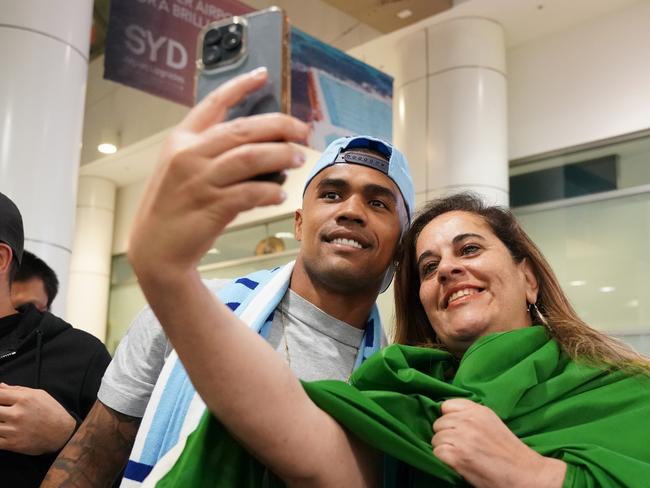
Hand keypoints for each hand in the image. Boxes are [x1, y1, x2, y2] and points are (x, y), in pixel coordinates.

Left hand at [0, 383, 75, 454]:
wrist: (63, 433)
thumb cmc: (52, 412)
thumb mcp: (39, 395)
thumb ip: (18, 390)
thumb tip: (0, 386)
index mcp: (25, 399)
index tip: (0, 400)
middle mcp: (18, 414)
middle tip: (2, 413)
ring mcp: (14, 430)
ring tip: (3, 421)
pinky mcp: (13, 444)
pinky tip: (2, 432)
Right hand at [128, 67, 309, 284]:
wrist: (155, 248)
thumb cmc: (174, 206)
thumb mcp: (182, 169)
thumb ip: (212, 152)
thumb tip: (263, 143)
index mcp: (181, 140)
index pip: (213, 103)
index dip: (240, 86)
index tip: (262, 74)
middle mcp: (189, 155)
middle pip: (242, 129)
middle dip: (278, 125)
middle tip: (302, 130)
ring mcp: (199, 181)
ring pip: (251, 157)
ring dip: (281, 155)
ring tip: (299, 158)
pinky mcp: (212, 207)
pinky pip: (250, 192)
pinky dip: (269, 191)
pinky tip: (279, 194)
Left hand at [432, 398, 565, 487]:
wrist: (526, 475)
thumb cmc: (510, 454)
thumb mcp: (492, 424)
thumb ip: (472, 417)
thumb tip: (448, 419)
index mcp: (478, 410)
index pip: (447, 406)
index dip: (449, 419)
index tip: (456, 430)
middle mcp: (469, 420)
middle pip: (439, 423)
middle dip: (445, 435)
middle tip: (459, 447)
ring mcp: (462, 436)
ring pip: (435, 438)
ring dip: (444, 449)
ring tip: (459, 457)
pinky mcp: (457, 455)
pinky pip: (437, 453)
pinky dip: (443, 460)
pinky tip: (457, 464)